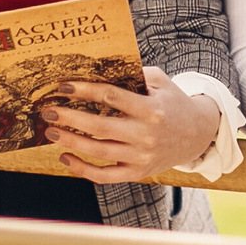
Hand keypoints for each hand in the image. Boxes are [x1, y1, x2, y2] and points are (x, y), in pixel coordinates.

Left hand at [37, 68, 221, 183]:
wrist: (197, 134)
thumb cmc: (173, 102)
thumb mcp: (161, 81)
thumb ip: (135, 73)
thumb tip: (99, 69)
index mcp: (150, 109)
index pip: (111, 97)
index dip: (84, 90)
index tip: (63, 86)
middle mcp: (146, 134)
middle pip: (99, 127)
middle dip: (69, 118)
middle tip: (48, 111)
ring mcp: (141, 156)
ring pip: (98, 151)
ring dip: (70, 141)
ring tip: (51, 132)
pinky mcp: (137, 172)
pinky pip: (105, 176)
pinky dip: (82, 169)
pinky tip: (66, 157)